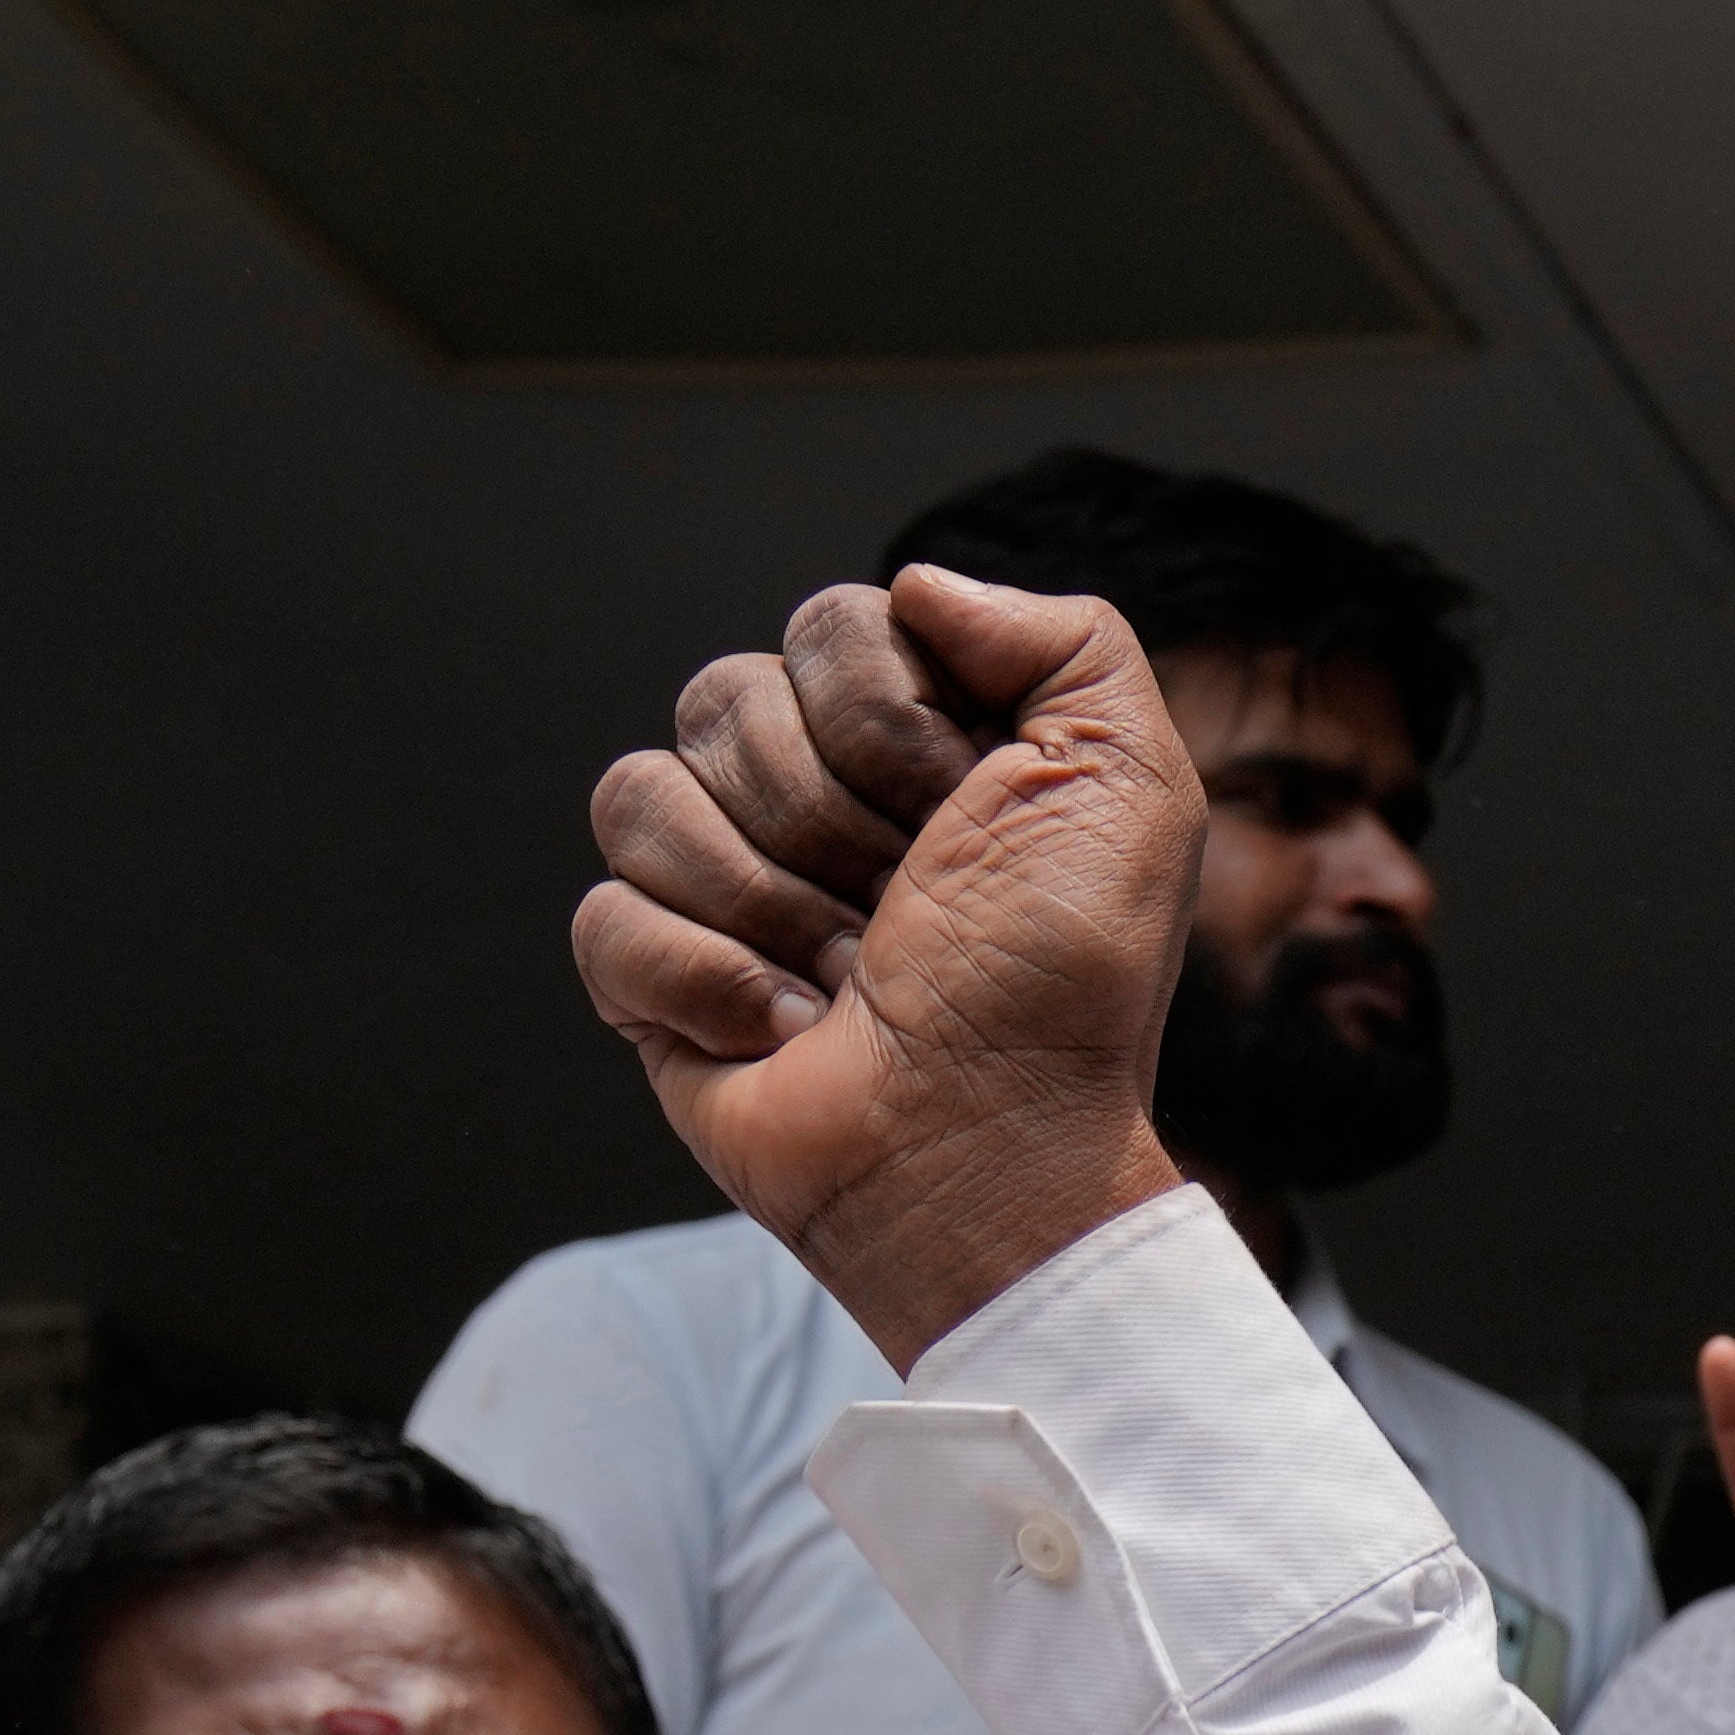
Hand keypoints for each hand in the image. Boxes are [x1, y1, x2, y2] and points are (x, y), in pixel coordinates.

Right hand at [572, 567, 1199, 1366]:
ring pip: (644, 794)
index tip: (962, 814)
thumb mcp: (1128, 789)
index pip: (828, 627)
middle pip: (723, 698)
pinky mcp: (650, 976)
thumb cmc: (1063, 989)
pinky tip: (783, 1032)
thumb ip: (1068, 642)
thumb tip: (920, 585)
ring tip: (852, 980)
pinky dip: (702, 982)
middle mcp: (809, 799)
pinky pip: (606, 915)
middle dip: (830, 818)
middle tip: (907, 909)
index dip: (889, 720)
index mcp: (914, 743)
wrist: (996, 1149)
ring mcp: (720, 885)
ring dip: (769, 904)